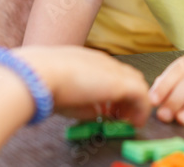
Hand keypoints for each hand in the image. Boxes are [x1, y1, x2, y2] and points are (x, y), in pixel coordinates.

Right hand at [14, 46, 150, 124]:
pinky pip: (142, 95)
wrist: (41, 73)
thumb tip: (97, 113)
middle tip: (122, 115)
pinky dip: (142, 109)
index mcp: (89, 61)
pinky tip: (135, 123)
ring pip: (137, 83)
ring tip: (130, 121)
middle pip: (127, 76)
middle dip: (127, 96)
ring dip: (136, 103)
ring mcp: (114, 70)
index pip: (111, 73)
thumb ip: (85, 102)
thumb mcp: (66, 93)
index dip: (114, 91)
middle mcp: (104, 62)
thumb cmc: (46, 84)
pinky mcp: (122, 83)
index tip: (110, 108)